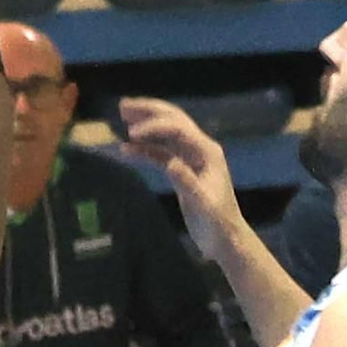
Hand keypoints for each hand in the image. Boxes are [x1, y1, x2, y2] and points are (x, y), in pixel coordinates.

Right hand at [117, 97, 242, 260]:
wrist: (225, 240)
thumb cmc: (218, 223)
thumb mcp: (203, 204)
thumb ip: (188, 182)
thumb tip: (169, 163)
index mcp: (207, 151)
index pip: (178, 128)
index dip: (154, 126)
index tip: (131, 133)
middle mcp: (199, 148)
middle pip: (172, 120)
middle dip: (148, 111)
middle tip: (123, 105)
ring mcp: (190, 157)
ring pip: (165, 133)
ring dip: (145, 124)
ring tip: (122, 115)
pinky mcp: (181, 169)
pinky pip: (160, 152)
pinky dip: (144, 148)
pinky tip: (126, 149)